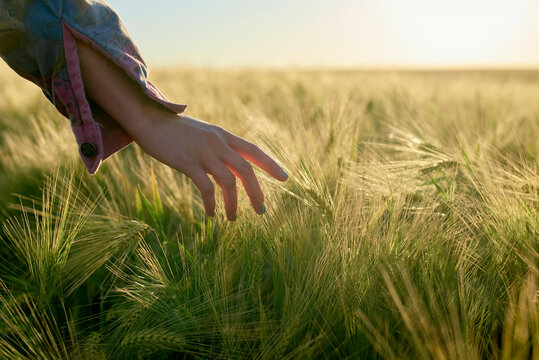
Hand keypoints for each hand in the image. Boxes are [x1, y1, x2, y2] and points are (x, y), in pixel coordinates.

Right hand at [76, 39, 286, 219]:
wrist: (148, 120)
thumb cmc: (175, 131)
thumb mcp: (203, 135)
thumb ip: (219, 149)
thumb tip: (234, 169)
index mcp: (223, 136)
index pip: (253, 151)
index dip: (270, 164)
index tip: (285, 178)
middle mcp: (217, 143)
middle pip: (245, 170)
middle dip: (257, 192)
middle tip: (261, 211)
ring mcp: (203, 152)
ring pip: (228, 182)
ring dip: (233, 203)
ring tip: (233, 218)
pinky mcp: (187, 162)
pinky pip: (206, 188)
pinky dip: (211, 203)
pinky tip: (211, 214)